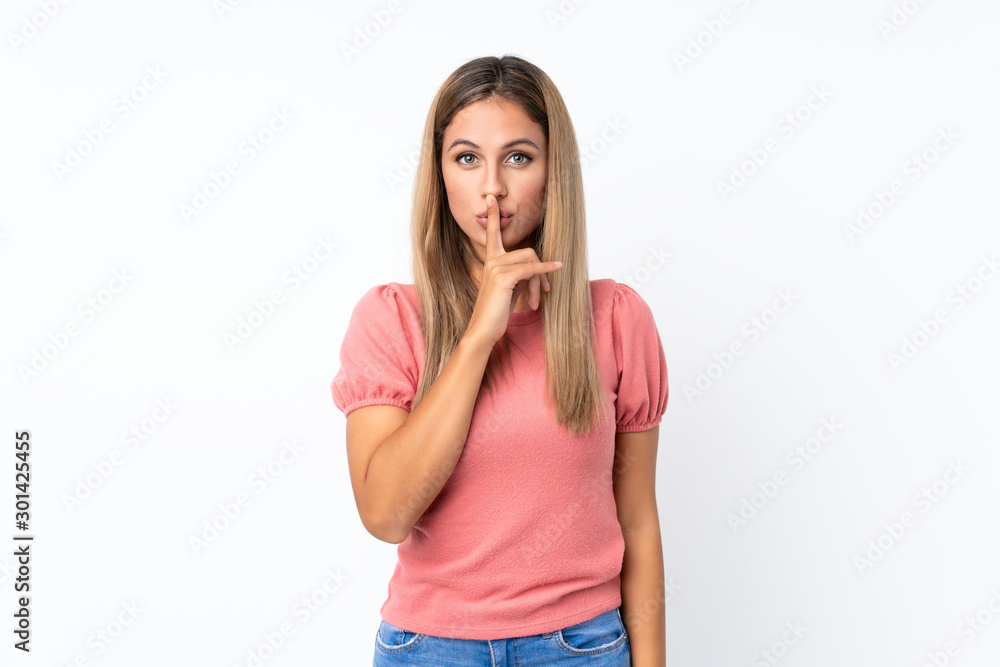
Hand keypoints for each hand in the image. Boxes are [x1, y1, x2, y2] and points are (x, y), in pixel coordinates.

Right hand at [465, 194, 562, 346]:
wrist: (484, 329)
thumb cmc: (497, 310)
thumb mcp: (511, 288)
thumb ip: (520, 273)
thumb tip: (537, 269)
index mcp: (491, 260)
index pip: (492, 233)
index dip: (493, 215)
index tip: (490, 198)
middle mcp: (492, 260)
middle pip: (528, 252)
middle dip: (541, 271)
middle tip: (544, 291)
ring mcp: (496, 267)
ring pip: (531, 262)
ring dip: (540, 282)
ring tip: (538, 300)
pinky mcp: (503, 278)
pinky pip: (531, 269)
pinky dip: (546, 270)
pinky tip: (556, 269)